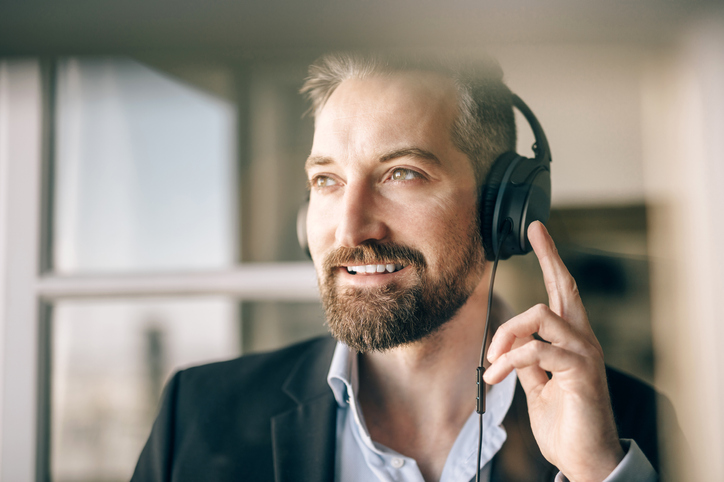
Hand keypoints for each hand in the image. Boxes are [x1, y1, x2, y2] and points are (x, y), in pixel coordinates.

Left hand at [483, 221, 623, 481]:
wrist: (584, 458)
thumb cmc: (564, 422)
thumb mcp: (538, 386)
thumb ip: (528, 361)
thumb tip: (511, 345)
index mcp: (570, 341)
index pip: (561, 292)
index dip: (551, 260)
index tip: (537, 232)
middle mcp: (582, 340)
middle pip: (565, 287)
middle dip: (550, 255)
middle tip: (534, 232)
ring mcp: (584, 353)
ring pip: (540, 315)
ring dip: (506, 333)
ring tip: (491, 361)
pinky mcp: (580, 371)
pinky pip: (537, 350)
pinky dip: (508, 360)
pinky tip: (495, 375)